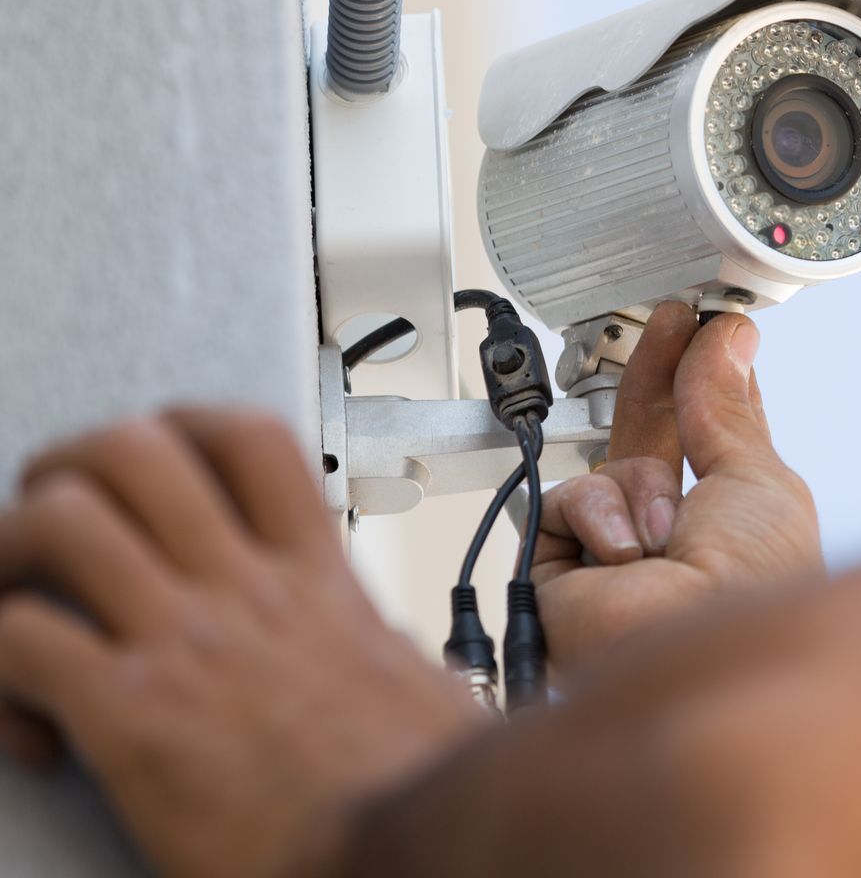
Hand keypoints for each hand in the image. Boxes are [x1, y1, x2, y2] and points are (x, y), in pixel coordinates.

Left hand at [0, 409, 485, 877]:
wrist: (397, 857)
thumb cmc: (412, 790)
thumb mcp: (420, 684)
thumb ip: (384, 648)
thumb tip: (397, 656)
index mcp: (319, 583)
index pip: (250, 440)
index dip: (183, 424)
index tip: (159, 453)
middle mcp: (249, 592)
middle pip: (135, 451)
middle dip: (71, 466)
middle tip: (58, 509)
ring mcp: (188, 643)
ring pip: (60, 521)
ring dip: (10, 553)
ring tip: (12, 599)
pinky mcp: (131, 714)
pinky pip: (20, 638)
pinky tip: (25, 718)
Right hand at [531, 304, 822, 671]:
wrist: (693, 653)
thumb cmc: (751, 592)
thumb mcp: (758, 480)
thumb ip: (727, 406)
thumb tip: (727, 341)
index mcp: (735, 525)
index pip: (711, 433)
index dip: (707, 378)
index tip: (708, 326)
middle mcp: (677, 542)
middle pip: (653, 439)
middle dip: (661, 381)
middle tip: (672, 323)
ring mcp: (617, 559)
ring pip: (610, 468)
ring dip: (640, 490)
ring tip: (665, 539)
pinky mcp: (560, 574)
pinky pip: (565, 498)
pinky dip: (596, 517)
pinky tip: (623, 557)